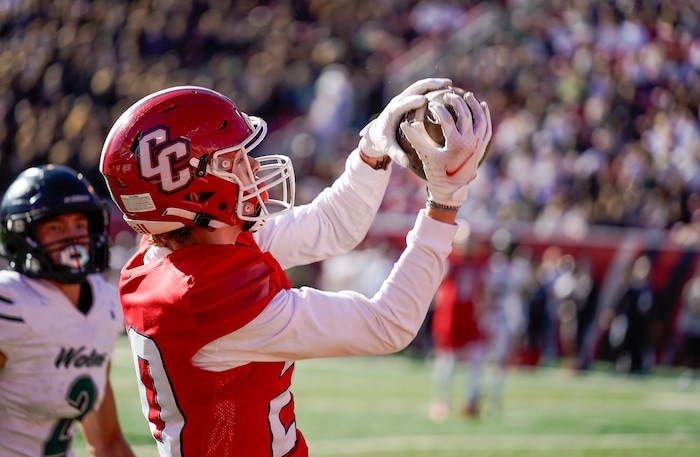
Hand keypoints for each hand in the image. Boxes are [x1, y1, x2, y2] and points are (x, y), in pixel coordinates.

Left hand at [359, 78, 451, 168]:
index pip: (401, 104)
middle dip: (429, 85)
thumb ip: (396, 155)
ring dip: (433, 83)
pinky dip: (433, 88)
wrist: (376, 133)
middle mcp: (397, 102)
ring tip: (450, 84)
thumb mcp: (388, 149)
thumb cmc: (383, 142)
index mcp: (392, 113)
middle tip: (446, 85)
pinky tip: (446, 90)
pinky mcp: (407, 99)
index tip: (424, 100)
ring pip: (419, 86)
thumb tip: (406, 163)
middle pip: (413, 89)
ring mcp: (402, 98)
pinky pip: (421, 90)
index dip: (411, 101)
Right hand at [401, 91, 491, 208]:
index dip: (438, 110)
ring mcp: (478, 144)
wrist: (452, 190)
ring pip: (481, 119)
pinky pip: (487, 127)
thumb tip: (404, 124)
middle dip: (456, 102)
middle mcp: (470, 142)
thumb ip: (416, 140)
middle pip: (466, 115)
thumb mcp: (426, 157)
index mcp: (456, 145)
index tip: (431, 104)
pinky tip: (482, 105)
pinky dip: (486, 115)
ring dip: (474, 105)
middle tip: (448, 95)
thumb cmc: (437, 173)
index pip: (447, 120)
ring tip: (467, 95)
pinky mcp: (482, 146)